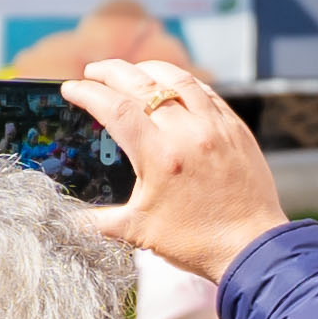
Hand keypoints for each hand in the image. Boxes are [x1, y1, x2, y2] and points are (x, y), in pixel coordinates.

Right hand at [70, 56, 286, 280]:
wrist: (252, 249)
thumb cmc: (196, 243)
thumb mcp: (139, 231)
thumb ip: (97, 221)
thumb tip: (65, 220)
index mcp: (160, 156)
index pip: (114, 109)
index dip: (88, 93)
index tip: (71, 88)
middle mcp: (188, 133)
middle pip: (141, 84)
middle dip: (111, 71)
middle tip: (93, 70)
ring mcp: (215, 127)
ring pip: (177, 79)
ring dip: (148, 68)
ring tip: (130, 70)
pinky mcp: (236, 129)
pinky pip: (206, 92)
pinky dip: (183, 82)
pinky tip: (172, 84)